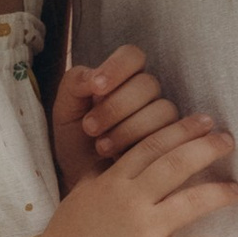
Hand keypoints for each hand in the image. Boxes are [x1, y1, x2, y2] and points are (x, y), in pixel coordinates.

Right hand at [27, 110, 237, 236]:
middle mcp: (130, 199)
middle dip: (206, 148)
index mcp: (111, 182)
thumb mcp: (78, 200)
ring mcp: (142, 231)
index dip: (181, 130)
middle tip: (228, 140)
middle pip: (176, 162)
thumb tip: (114, 164)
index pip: (152, 145)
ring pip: (191, 201)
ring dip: (218, 193)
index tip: (203, 122)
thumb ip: (100, 181)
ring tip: (236, 189)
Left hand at [50, 43, 177, 191]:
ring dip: (129, 129)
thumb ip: (75, 84)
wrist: (82, 180)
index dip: (118, 68)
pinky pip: (171, 137)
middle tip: (90, 128)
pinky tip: (120, 158)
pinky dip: (143, 147)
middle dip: (116, 106)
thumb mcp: (65, 111)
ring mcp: (162, 118)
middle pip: (147, 84)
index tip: (97, 88)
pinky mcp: (172, 144)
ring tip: (101, 147)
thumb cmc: (76, 143)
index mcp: (121, 78)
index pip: (132, 56)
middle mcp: (145, 94)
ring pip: (162, 110)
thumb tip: (95, 77)